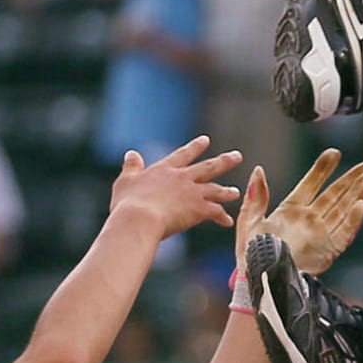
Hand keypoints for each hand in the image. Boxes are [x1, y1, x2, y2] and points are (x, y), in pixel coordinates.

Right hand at [109, 135, 241, 238]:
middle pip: (208, 167)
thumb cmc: (128, 203)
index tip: (206, 140)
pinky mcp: (199, 209)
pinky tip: (227, 222)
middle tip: (237, 156)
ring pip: (216, 189)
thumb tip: (132, 154)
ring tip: (235, 192)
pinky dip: (222, 217)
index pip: (183, 154)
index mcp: (165, 169)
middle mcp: (182, 178)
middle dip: (224, 161)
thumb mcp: (125, 181)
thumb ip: (131, 167)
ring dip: (226, 191)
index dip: (195, 147)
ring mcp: (193, 193)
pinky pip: (216, 212)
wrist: (140, 219)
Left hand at [238, 148, 362, 275]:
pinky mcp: (328, 251)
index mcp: (290, 211)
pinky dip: (353, 220)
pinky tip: (362, 205)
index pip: (311, 184)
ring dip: (357, 194)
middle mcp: (309, 220)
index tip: (334, 153)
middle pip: (335, 195)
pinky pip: (344, 233)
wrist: (259, 281)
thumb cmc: (251, 255)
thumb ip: (256, 197)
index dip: (323, 169)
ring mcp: (321, 235)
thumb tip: (259, 170)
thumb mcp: (248, 222)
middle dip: (351, 179)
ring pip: (343, 210)